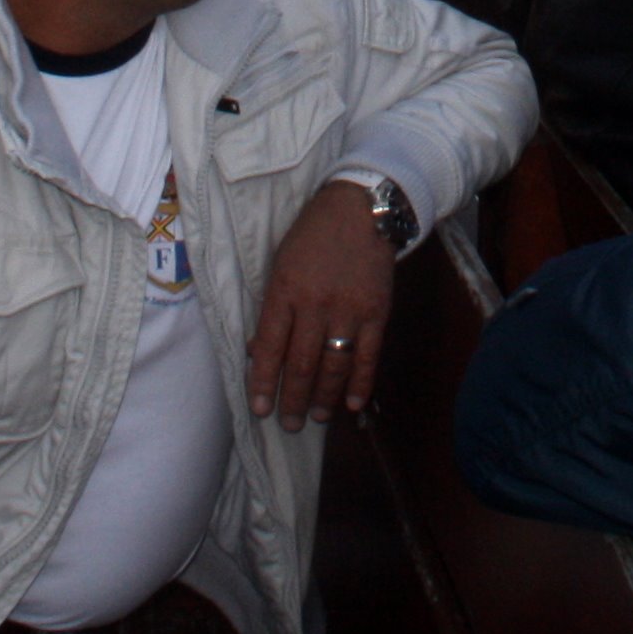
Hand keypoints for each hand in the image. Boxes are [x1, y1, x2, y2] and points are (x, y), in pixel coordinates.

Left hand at [246, 178, 396, 429]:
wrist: (362, 209)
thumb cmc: (313, 234)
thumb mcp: (280, 263)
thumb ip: (271, 307)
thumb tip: (255, 350)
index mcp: (285, 291)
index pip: (269, 347)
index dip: (263, 382)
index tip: (259, 409)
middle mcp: (315, 304)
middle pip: (301, 363)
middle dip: (293, 399)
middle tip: (288, 424)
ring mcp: (349, 310)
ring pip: (333, 365)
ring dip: (323, 397)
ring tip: (315, 417)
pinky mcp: (376, 312)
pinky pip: (368, 355)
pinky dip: (360, 383)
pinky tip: (352, 404)